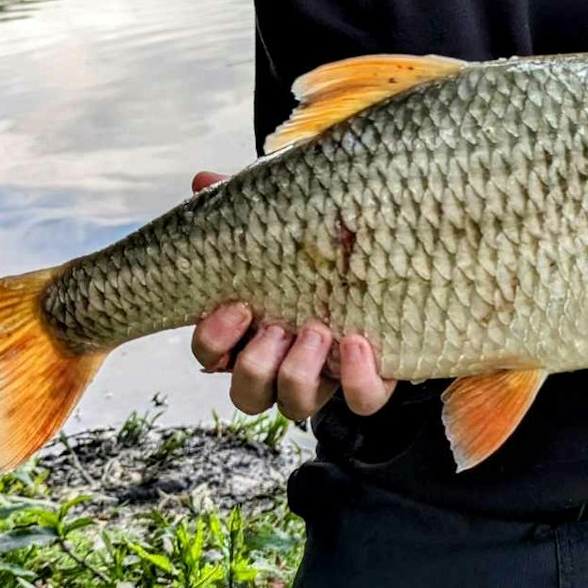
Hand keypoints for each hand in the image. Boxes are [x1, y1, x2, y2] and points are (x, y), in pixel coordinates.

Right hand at [187, 171, 396, 420]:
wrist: (385, 262)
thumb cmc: (314, 253)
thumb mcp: (280, 227)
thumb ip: (243, 210)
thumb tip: (202, 181)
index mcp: (248, 332)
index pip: (211, 355)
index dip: (214, 340)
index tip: (237, 305)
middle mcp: (279, 364)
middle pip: (248, 393)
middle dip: (256, 365)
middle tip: (277, 326)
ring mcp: (323, 378)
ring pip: (296, 405)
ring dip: (298, 373)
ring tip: (317, 330)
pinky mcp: (367, 379)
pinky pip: (362, 400)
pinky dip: (357, 379)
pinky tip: (357, 342)